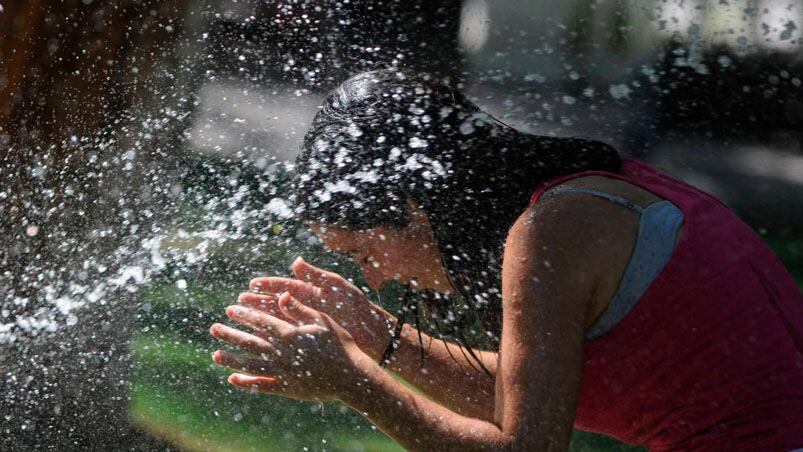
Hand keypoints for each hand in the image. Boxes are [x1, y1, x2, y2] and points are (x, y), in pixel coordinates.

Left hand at [210, 292, 365, 400]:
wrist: (351, 377)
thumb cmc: (340, 345)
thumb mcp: (322, 321)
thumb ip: (300, 309)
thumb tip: (282, 294)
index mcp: (290, 335)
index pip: (261, 322)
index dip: (245, 315)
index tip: (231, 309)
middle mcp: (282, 354)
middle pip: (251, 342)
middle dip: (231, 335)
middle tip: (214, 328)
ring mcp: (283, 373)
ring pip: (251, 365)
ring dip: (232, 359)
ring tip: (216, 355)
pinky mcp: (287, 388)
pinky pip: (262, 386)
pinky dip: (246, 383)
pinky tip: (233, 379)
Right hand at [241, 257, 391, 360]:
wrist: (372, 332)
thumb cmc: (357, 307)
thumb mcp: (338, 288)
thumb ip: (316, 276)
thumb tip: (296, 262)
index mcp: (311, 292)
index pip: (284, 287)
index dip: (268, 286)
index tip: (252, 285)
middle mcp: (305, 307)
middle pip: (276, 304)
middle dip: (257, 303)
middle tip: (239, 302)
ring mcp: (305, 324)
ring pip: (277, 321)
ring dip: (259, 321)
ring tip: (241, 320)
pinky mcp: (308, 339)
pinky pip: (286, 338)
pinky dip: (272, 339)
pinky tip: (257, 341)